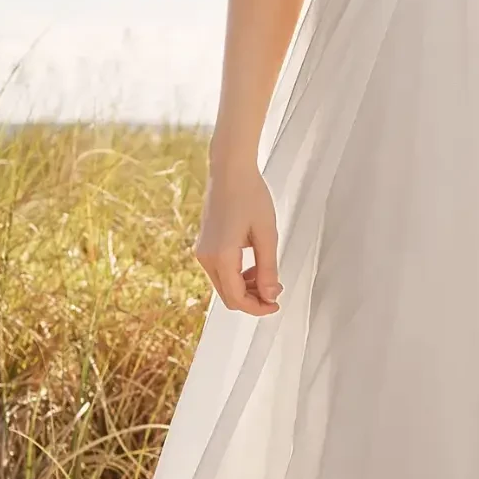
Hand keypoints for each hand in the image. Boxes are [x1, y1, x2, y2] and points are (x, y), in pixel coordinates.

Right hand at [194, 163, 282, 315]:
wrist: (230, 170)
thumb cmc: (250, 196)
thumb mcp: (266, 234)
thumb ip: (268, 269)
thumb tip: (270, 296)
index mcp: (221, 257)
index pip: (236, 298)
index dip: (258, 308)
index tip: (276, 305)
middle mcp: (206, 258)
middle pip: (228, 296)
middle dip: (252, 300)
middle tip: (275, 293)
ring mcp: (202, 252)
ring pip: (224, 285)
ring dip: (245, 288)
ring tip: (267, 276)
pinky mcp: (204, 246)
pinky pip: (220, 272)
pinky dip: (237, 276)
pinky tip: (253, 266)